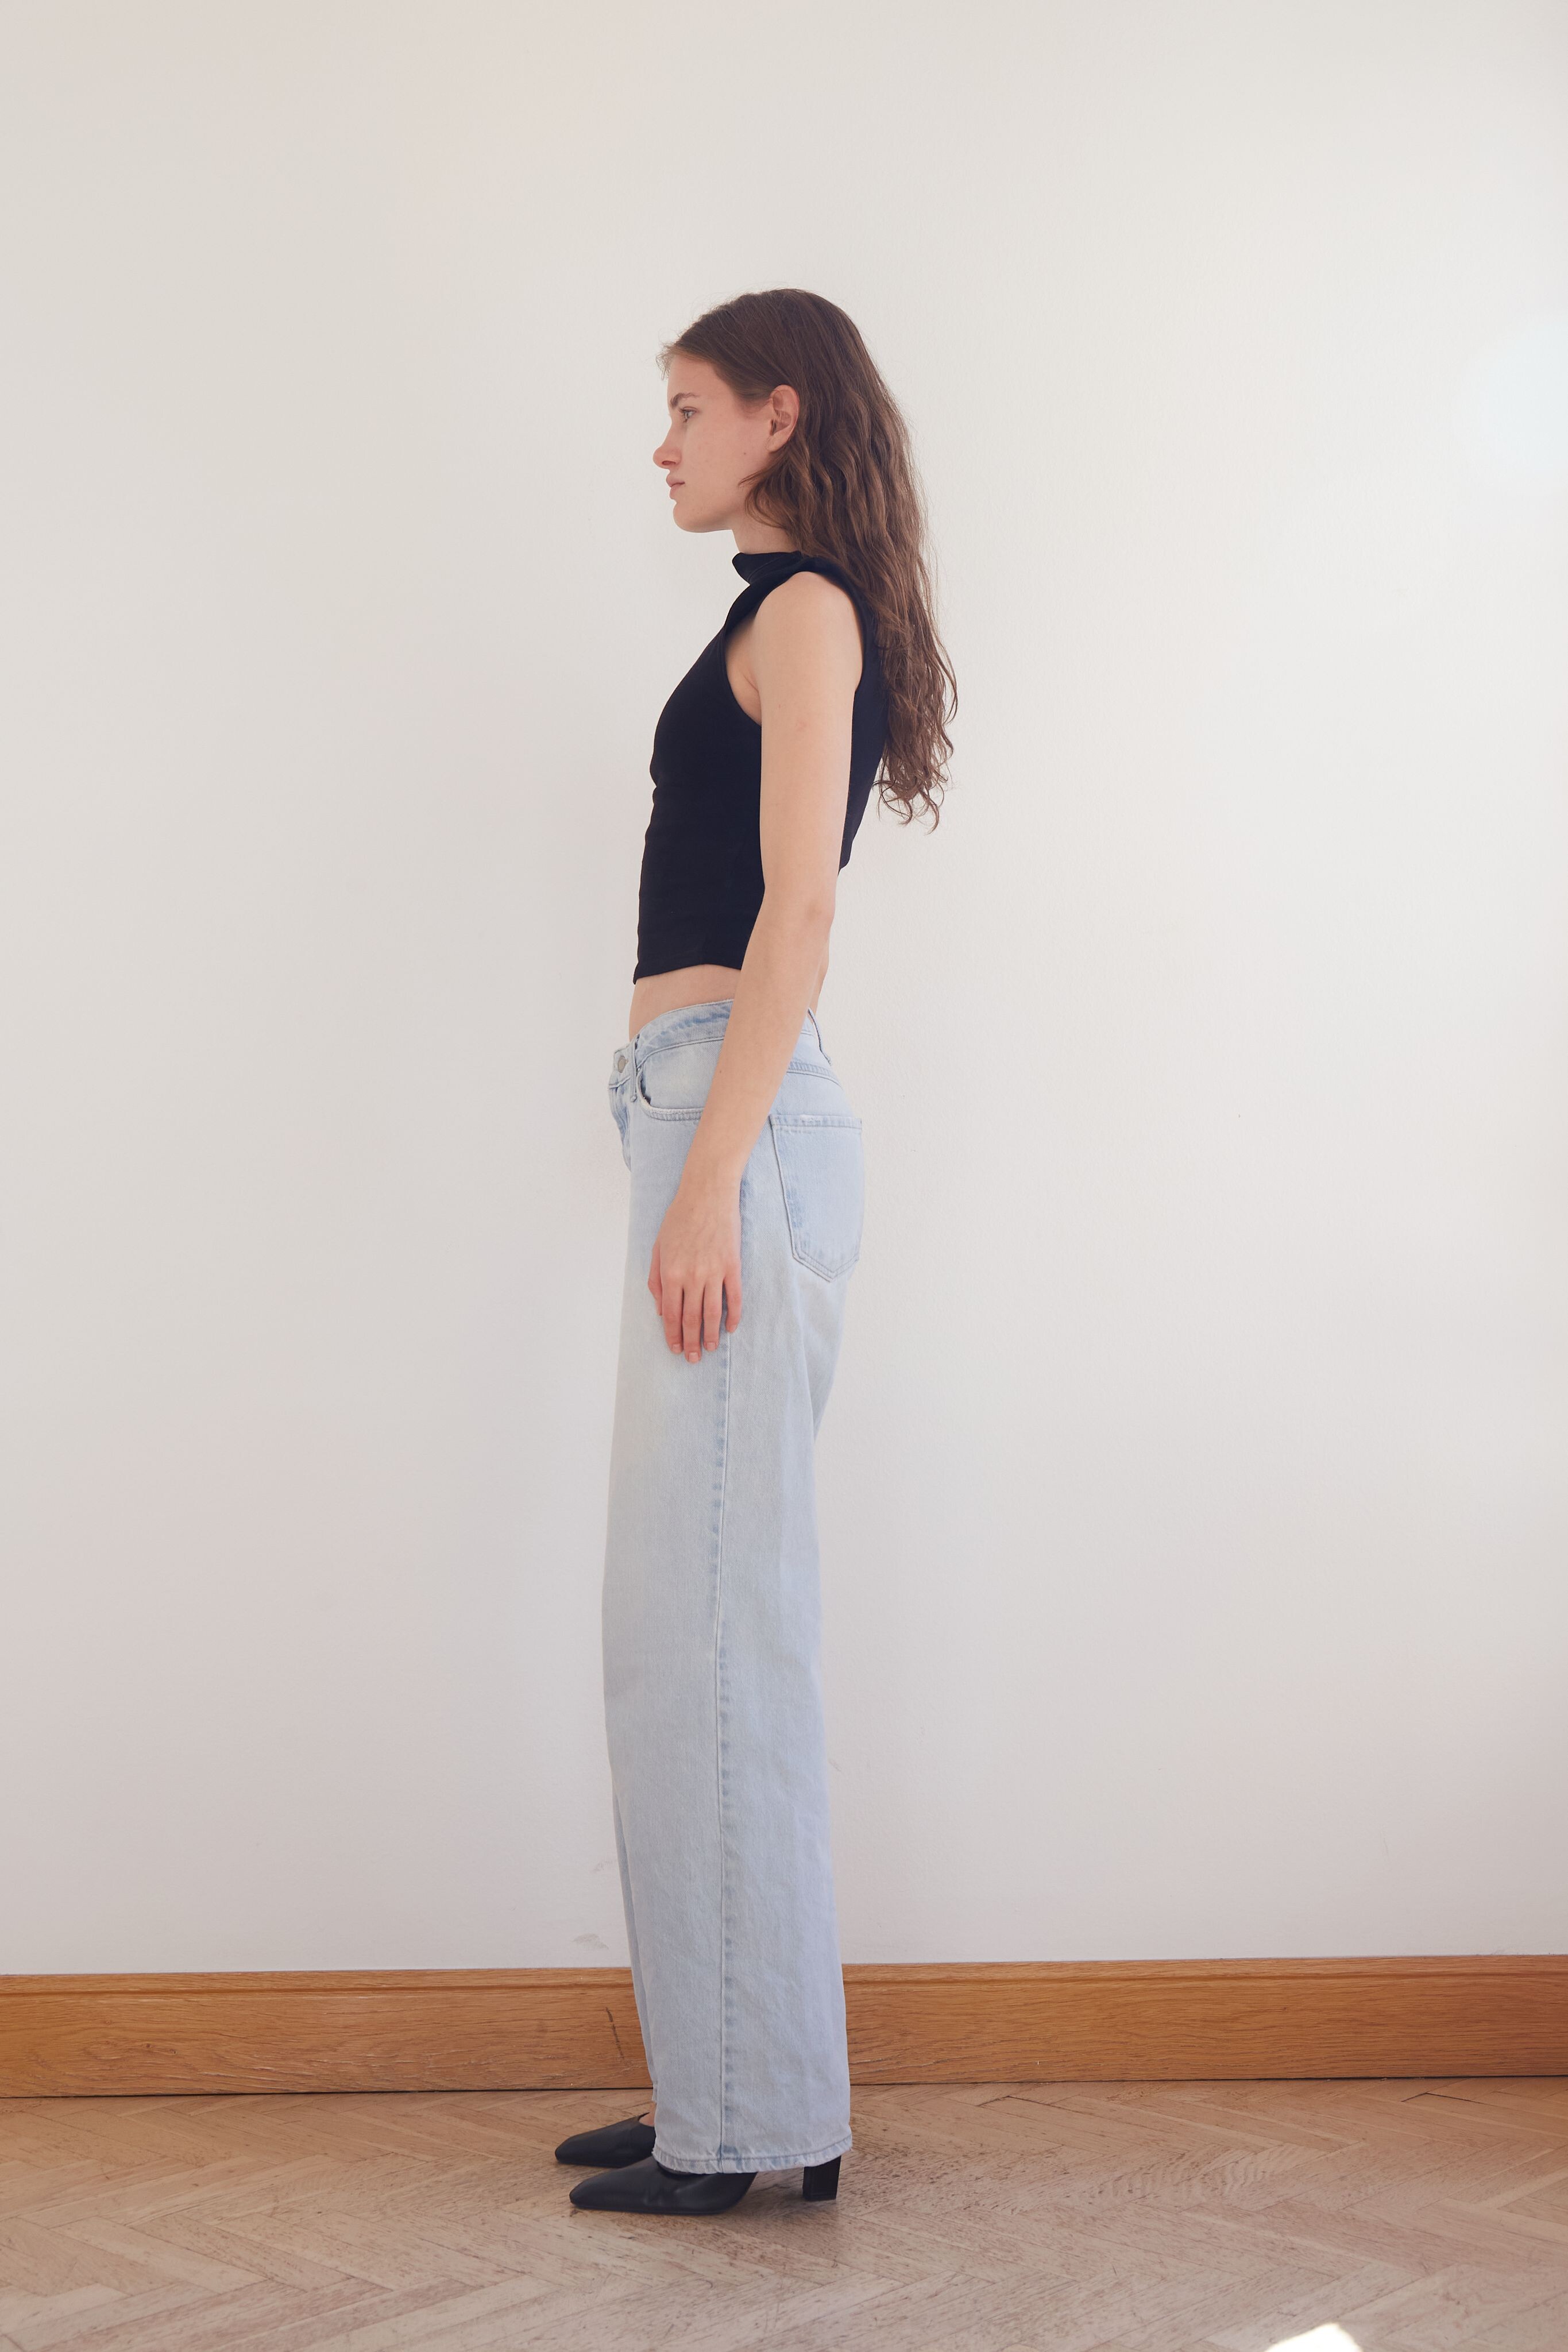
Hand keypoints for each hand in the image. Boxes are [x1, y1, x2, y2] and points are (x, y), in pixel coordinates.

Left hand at [648, 1171, 742, 1361]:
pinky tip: (731, 1328)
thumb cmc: (679, 1218)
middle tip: (694, 1359)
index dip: (673, 1335)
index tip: (675, 1349)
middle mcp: (692, 1277)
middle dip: (691, 1342)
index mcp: (671, 1274)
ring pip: (713, 1313)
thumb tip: (661, 1308)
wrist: (707, 1194)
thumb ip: (656, 1279)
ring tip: (711, 1349)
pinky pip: (735, 1298)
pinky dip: (734, 1316)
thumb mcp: (658, 1247)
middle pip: (691, 1319)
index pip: (671, 1314)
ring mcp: (715, 1272)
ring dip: (711, 1335)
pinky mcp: (733, 1266)